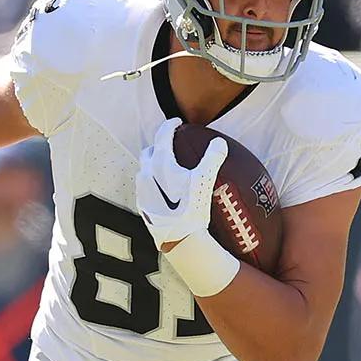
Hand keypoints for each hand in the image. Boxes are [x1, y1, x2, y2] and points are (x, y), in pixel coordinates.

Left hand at [136, 118, 227, 247]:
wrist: (179, 238)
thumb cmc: (191, 208)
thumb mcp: (205, 180)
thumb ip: (212, 158)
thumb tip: (219, 142)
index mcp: (160, 163)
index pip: (162, 135)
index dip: (170, 125)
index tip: (177, 122)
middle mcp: (146, 174)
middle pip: (149, 151)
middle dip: (159, 145)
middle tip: (170, 145)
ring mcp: (141, 190)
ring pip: (144, 169)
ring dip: (154, 164)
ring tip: (167, 167)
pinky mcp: (142, 205)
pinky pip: (144, 187)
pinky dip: (152, 181)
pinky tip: (164, 189)